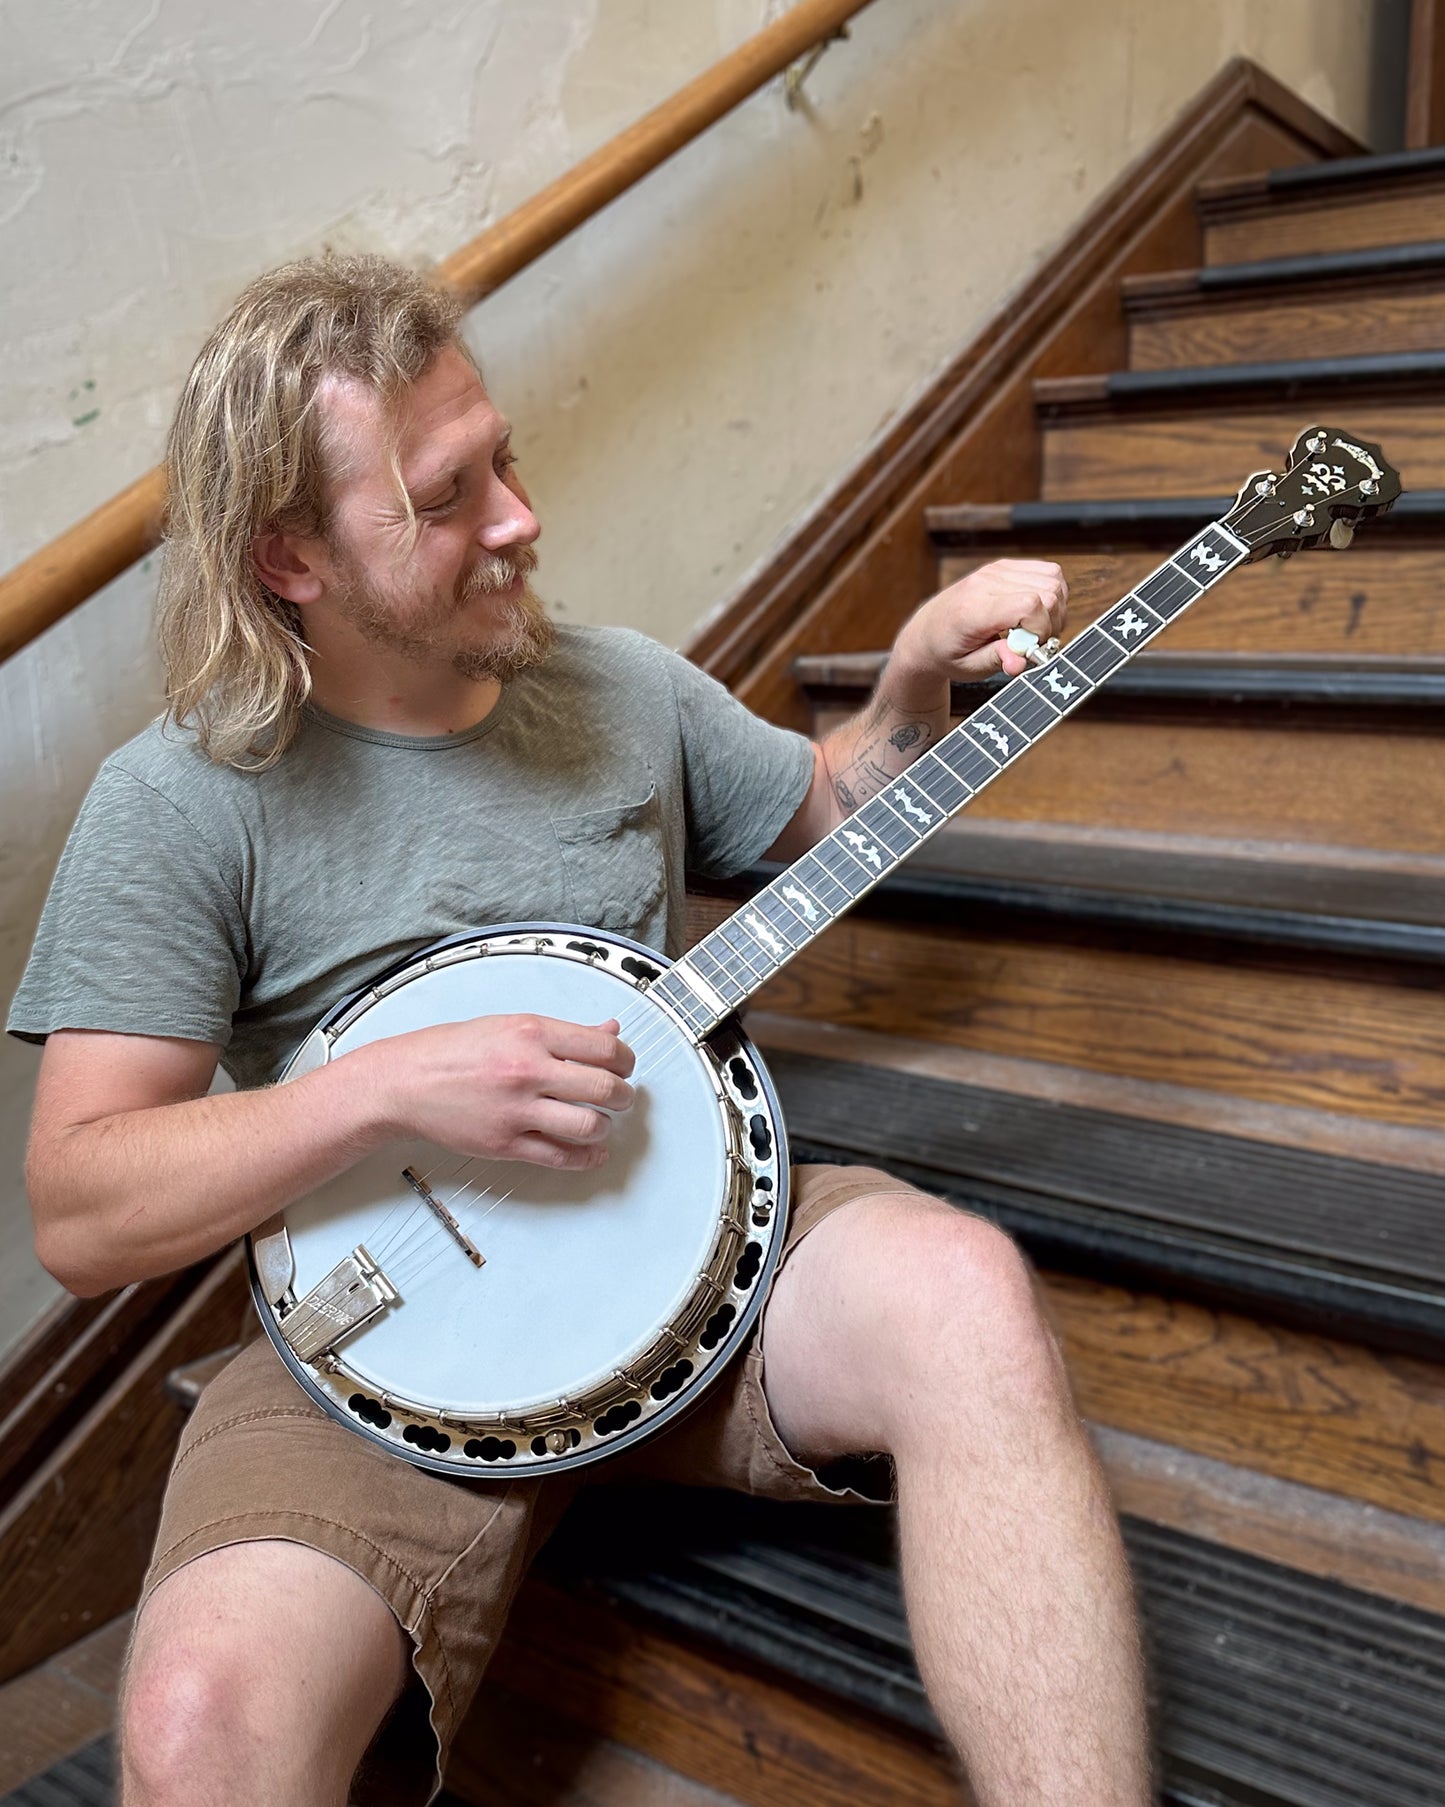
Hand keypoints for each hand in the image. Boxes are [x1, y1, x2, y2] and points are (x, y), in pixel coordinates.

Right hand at [365, 1014, 634, 1171]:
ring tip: (602, 1121)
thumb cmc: (451, 1050)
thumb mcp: (510, 1025)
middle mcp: (527, 1070)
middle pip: (605, 1089)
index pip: (605, 1047)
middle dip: (624, 1096)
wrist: (404, 1081)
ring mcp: (517, 1110)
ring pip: (589, 1126)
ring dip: (606, 1127)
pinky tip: (591, 1151)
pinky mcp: (506, 1144)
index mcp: (532, 1033)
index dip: (626, 1060)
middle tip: (621, 1096)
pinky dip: (586, 1158)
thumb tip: (608, 1029)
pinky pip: (560, 1157)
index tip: (625, 1066)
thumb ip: (564, 1032)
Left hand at [892, 558, 1068, 684]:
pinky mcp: (1004, 566)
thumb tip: (1020, 663)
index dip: (1041, 629)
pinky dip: (1050, 593)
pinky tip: (1033, 612)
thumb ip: (998, 661)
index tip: (1030, 647)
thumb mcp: (969, 668)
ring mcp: (996, 570)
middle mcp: (985, 583)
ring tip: (1034, 627)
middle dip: (1051, 621)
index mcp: (973, 610)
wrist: (927, 633)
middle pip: (1048, 591)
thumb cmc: (947, 652)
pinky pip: (1047, 571)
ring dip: (1054, 607)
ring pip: (1053, 578)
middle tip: (1033, 641)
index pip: (1029, 604)